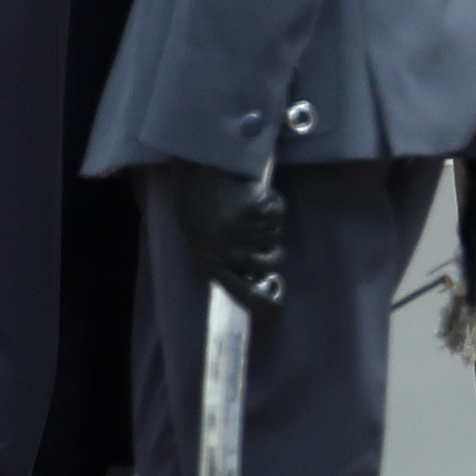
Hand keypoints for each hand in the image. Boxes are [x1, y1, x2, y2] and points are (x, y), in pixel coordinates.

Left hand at [178, 167, 286, 309]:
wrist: (198, 165)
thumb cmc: (198, 201)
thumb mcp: (200, 236)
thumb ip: (223, 258)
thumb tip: (254, 274)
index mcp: (209, 257)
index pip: (239, 290)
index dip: (260, 303)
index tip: (277, 310)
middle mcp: (227, 249)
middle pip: (271, 261)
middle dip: (272, 250)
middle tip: (260, 233)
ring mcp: (242, 230)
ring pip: (276, 235)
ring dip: (268, 223)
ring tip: (246, 205)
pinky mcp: (257, 210)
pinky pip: (278, 214)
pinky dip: (273, 204)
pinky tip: (253, 194)